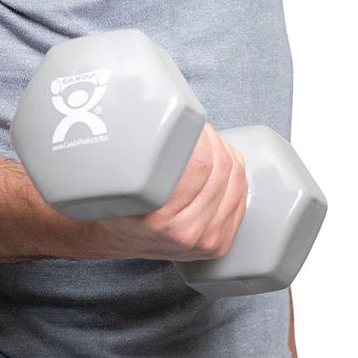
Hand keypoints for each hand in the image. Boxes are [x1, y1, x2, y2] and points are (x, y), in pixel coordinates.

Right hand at [90, 123, 248, 262]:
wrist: (116, 240)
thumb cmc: (118, 205)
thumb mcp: (121, 176)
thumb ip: (143, 151)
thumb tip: (167, 114)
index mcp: (158, 217)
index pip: (200, 164)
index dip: (200, 134)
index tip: (190, 122)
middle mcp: (185, 233)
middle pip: (221, 170)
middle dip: (213, 140)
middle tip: (198, 128)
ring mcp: (205, 241)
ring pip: (236, 182)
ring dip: (226, 154)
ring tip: (208, 143)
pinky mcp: (218, 244)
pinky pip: (241, 199)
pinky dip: (236, 175)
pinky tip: (223, 163)